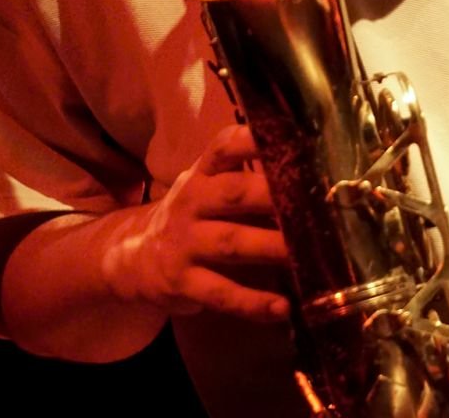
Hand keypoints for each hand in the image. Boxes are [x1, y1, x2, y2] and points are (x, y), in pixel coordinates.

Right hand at [103, 123, 290, 322]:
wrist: (133, 257)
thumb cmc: (190, 217)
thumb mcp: (206, 189)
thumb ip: (245, 179)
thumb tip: (306, 177)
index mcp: (201, 174)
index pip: (224, 148)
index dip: (253, 141)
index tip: (288, 138)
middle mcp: (191, 202)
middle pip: (234, 193)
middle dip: (272, 196)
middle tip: (315, 204)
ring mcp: (185, 243)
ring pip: (231, 242)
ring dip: (270, 247)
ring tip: (307, 255)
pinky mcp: (182, 282)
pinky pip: (221, 293)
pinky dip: (252, 302)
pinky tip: (282, 308)